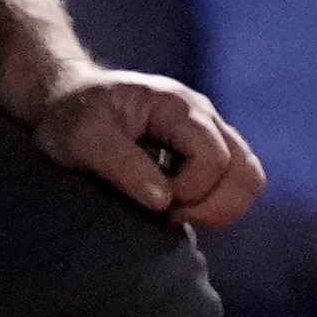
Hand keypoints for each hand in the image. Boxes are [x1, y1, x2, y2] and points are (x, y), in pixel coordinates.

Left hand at [27, 63, 262, 229]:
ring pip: (249, 179)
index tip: (152, 204)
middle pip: (246, 172)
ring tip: (176, 215)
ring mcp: (212, 135)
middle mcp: (206, 119)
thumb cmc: (71, 117)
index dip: (188, 191)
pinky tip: (178, 208)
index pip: (213, 158)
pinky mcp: (207, 153)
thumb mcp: (83, 138)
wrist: (67, 100)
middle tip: (170, 216)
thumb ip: (123, 165)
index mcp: (180, 107)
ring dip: (219, 207)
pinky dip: (215, 204)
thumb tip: (163, 201)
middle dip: (214, 206)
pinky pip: (235, 183)